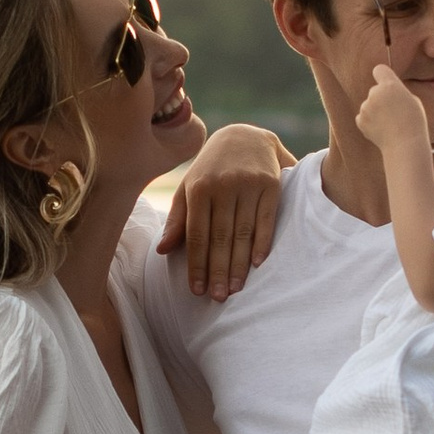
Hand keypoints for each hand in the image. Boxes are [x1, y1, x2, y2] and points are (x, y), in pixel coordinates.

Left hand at [156, 124, 288, 299]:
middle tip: (218, 298)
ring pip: (243, 232)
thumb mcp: (189, 187)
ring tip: (236, 289)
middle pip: (220, 237)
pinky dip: (262, 243)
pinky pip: (267, 219)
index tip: (197, 290)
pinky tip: (257, 264)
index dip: (197, 264)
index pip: (196, 234)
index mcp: (199, 187)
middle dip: (218, 270)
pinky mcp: (271, 184)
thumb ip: (178, 219)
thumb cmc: (211, 169)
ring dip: (240, 264)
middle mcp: (224, 185)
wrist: (245, 136)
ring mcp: (249, 184)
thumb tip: (162, 250)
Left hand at [355, 66, 431, 158]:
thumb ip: (398, 93)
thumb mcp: (412, 100)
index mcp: (390, 85)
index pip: (379, 70)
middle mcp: (374, 93)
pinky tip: (382, 129)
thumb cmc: (413, 122)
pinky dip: (370, 122)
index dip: (382, 76)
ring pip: (369, 105)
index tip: (385, 82)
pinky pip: (363, 117)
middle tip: (394, 112)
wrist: (405, 144)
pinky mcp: (360, 120)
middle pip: (375, 90)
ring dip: (375, 111)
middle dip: (381, 98)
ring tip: (389, 124)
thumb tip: (390, 93)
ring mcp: (365, 107)